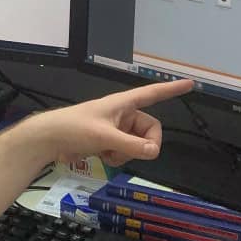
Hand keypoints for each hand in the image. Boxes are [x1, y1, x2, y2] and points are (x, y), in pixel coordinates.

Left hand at [31, 78, 193, 165]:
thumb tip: (155, 151)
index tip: (190, 84)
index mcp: (123, 103)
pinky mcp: (110, 142)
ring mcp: (118, 129)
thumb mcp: (105, 137)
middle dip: (143, 144)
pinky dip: (119, 157)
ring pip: (139, 144)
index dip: (171, 89)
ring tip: (108, 153)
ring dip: (128, 153)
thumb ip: (132, 145)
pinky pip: (127, 151)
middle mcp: (124, 114)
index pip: (153, 93)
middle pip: (151, 130)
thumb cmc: (74, 128)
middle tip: (130, 151)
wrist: (50, 140)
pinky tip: (103, 156)